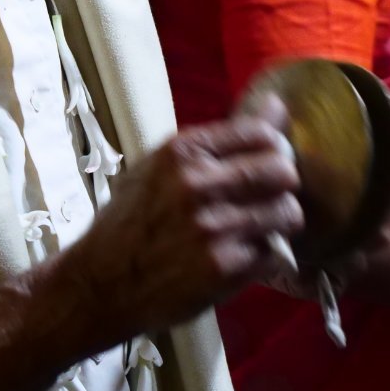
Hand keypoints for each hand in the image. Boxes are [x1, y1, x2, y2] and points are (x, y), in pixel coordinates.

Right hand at [51, 117, 303, 343]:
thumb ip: (219, 141)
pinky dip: (263, 256)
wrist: (101, 284)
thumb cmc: (132, 221)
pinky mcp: (225, 268)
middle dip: (282, 184)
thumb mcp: (161, 168)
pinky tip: (240, 257)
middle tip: (268, 197)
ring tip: (256, 229)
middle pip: (282, 170)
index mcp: (180, 152)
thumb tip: (276, 107)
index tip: (266, 160)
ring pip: (287, 212)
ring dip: (278, 222)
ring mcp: (212, 227)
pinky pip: (274, 252)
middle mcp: (196, 185)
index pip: (260, 133)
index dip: (273, 148)